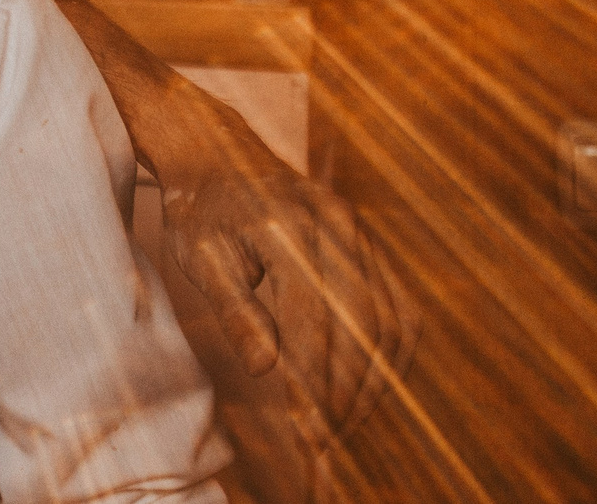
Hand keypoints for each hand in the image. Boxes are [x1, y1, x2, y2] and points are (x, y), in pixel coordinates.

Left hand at [156, 110, 420, 446]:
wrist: (218, 153)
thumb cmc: (201, 212)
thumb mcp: (198, 256)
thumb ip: (233, 310)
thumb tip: (265, 369)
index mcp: (287, 224)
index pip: (313, 318)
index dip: (314, 379)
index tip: (307, 430)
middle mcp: (335, 222)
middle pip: (362, 324)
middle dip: (347, 391)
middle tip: (323, 443)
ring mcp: (359, 230)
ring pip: (390, 320)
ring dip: (374, 381)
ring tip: (342, 426)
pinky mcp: (370, 243)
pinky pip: (398, 308)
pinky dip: (388, 357)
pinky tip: (365, 390)